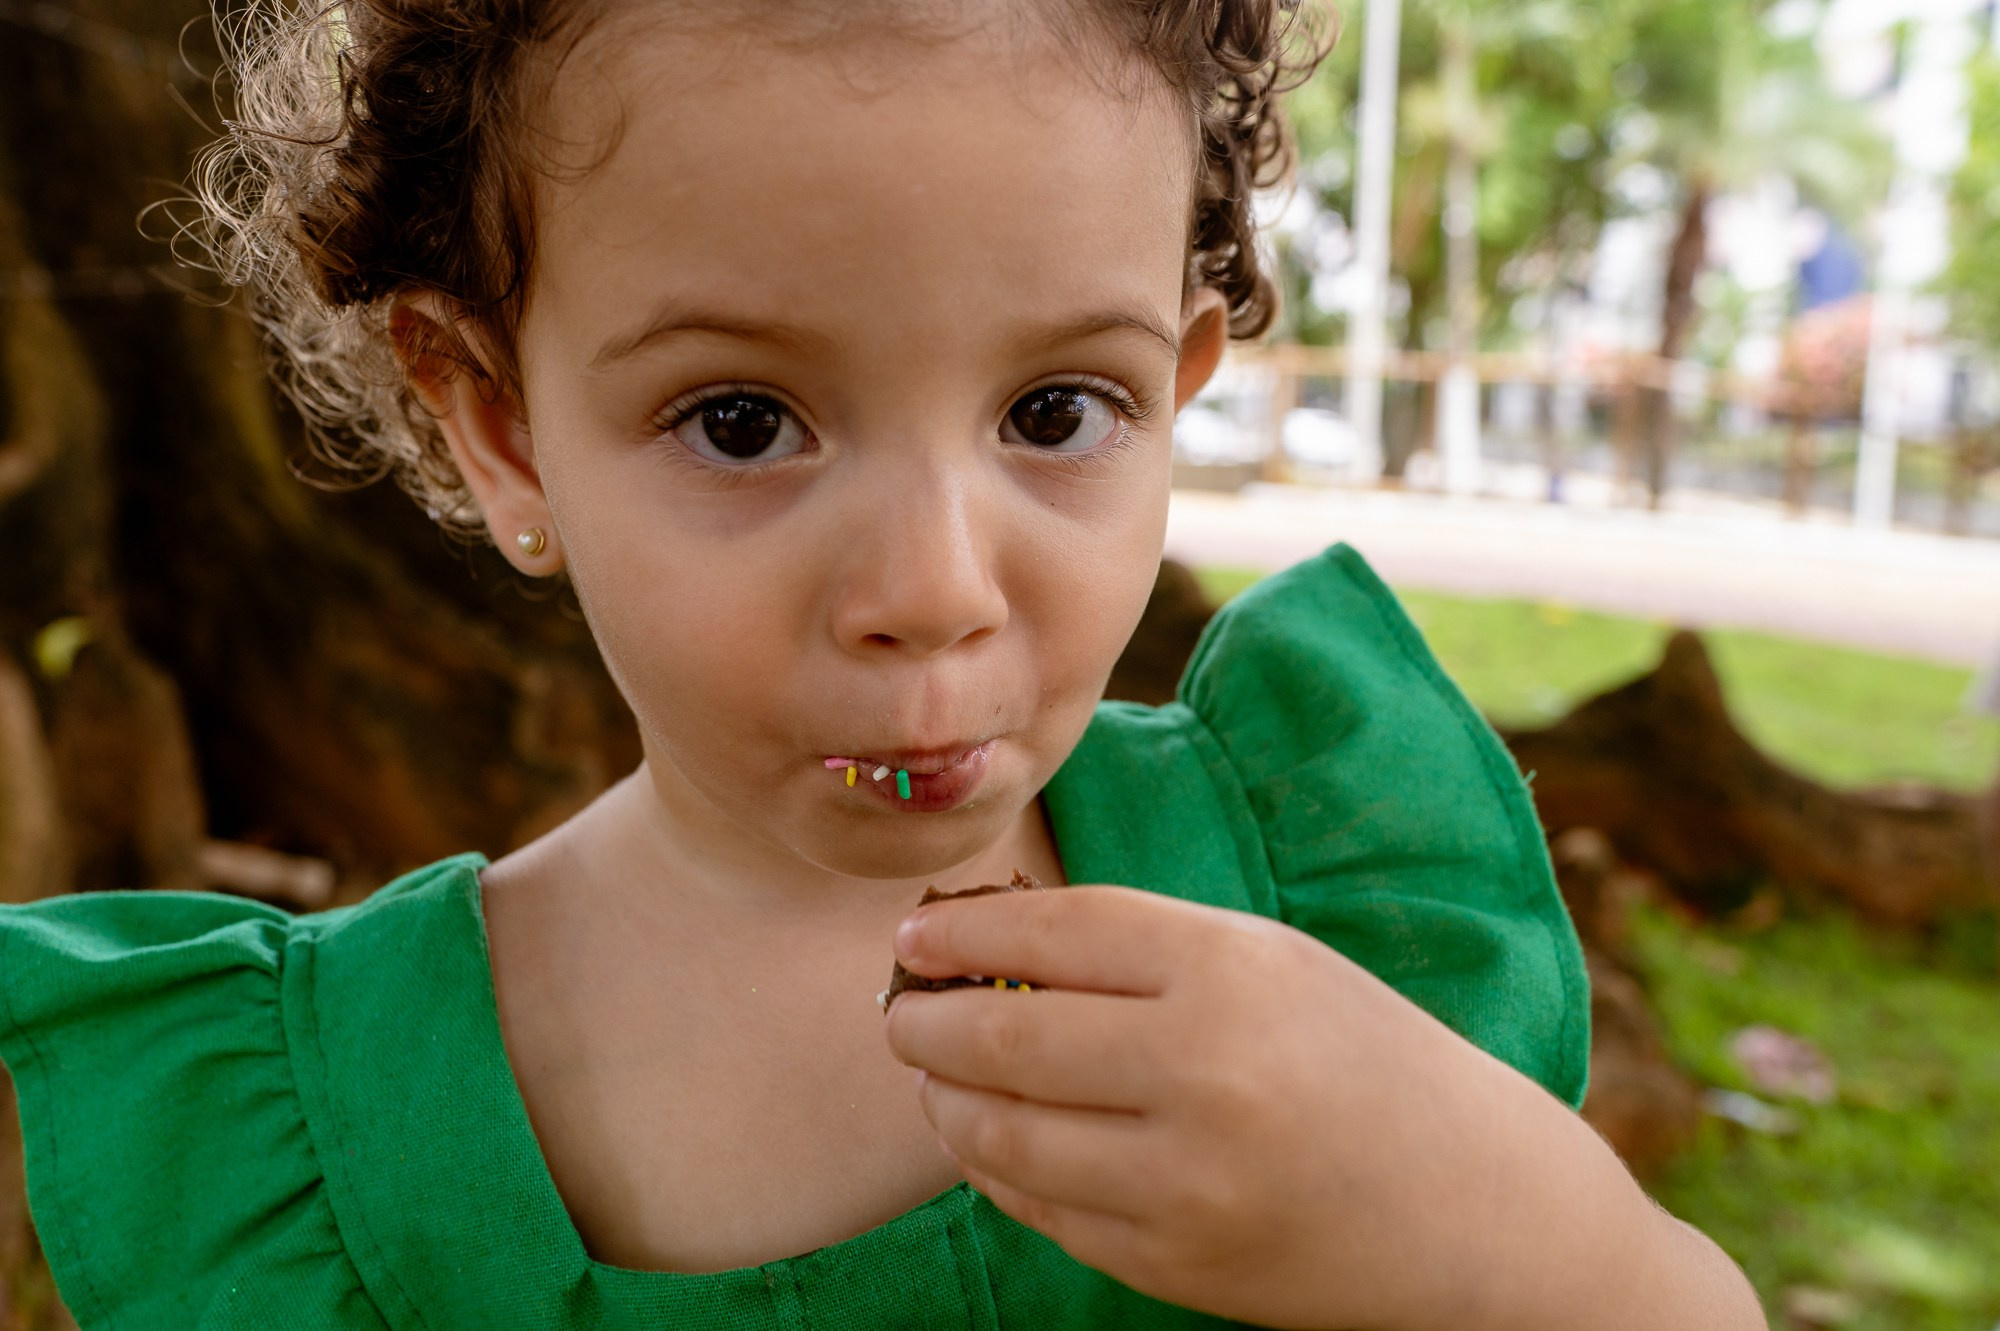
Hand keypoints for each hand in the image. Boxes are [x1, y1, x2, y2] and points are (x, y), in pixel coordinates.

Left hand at [880, 884, 1483, 1330]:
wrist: (1471, 1204)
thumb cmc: (1359, 1055)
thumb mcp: (1268, 962)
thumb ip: (1138, 951)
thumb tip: (982, 948)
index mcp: (1231, 969)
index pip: (1050, 933)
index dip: (961, 932)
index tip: (914, 937)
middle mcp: (1204, 1070)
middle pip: (1002, 1036)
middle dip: (924, 1020)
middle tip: (901, 1010)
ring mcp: (1186, 1180)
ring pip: (1001, 1133)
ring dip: (943, 1098)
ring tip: (933, 1075)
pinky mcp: (1173, 1264)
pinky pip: (1040, 1207)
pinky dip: (993, 1167)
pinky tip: (986, 1137)